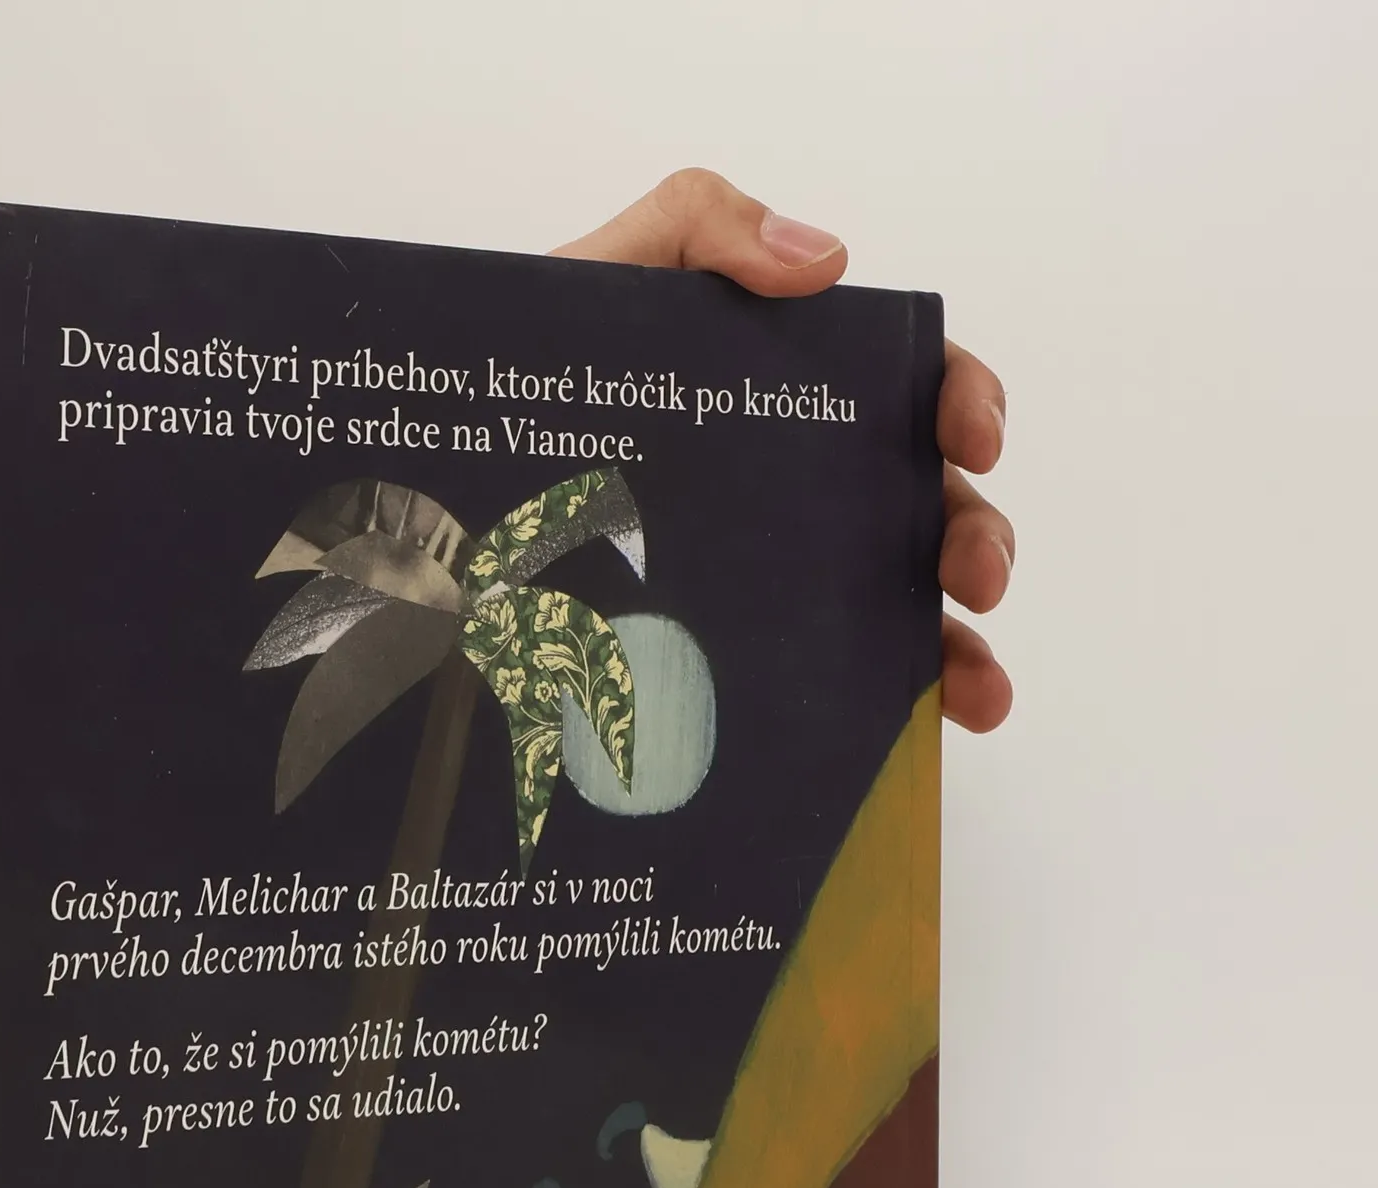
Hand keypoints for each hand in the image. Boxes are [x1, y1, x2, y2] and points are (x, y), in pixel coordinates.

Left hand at [555, 170, 1013, 732]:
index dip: (961, 400)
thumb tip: (824, 260)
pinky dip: (889, 712)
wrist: (437, 499)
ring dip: (957, 649)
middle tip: (971, 576)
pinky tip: (914, 738)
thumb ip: (695, 226)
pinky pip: (828, 686)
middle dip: (971, 540)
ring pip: (897, 609)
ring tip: (975, 692)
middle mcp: (799, 489)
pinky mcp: (733, 655)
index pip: (907, 385)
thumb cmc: (524, 384)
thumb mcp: (597, 279)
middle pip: (924, 507)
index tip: (972, 439)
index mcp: (788, 394)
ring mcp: (773, 578)